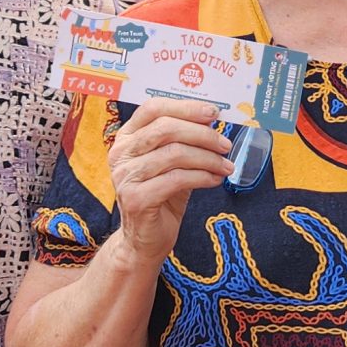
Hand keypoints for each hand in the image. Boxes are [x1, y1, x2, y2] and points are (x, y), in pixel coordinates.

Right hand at [107, 98, 231, 267]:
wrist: (144, 240)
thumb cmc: (161, 197)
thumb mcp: (172, 164)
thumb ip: (184, 141)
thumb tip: (212, 121)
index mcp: (127, 138)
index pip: (153, 108)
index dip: (185, 107)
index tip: (213, 113)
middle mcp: (121, 153)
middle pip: (166, 129)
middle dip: (202, 134)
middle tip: (225, 144)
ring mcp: (125, 176)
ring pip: (174, 154)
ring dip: (207, 158)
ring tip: (225, 166)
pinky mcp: (136, 198)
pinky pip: (177, 179)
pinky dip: (202, 177)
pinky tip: (215, 180)